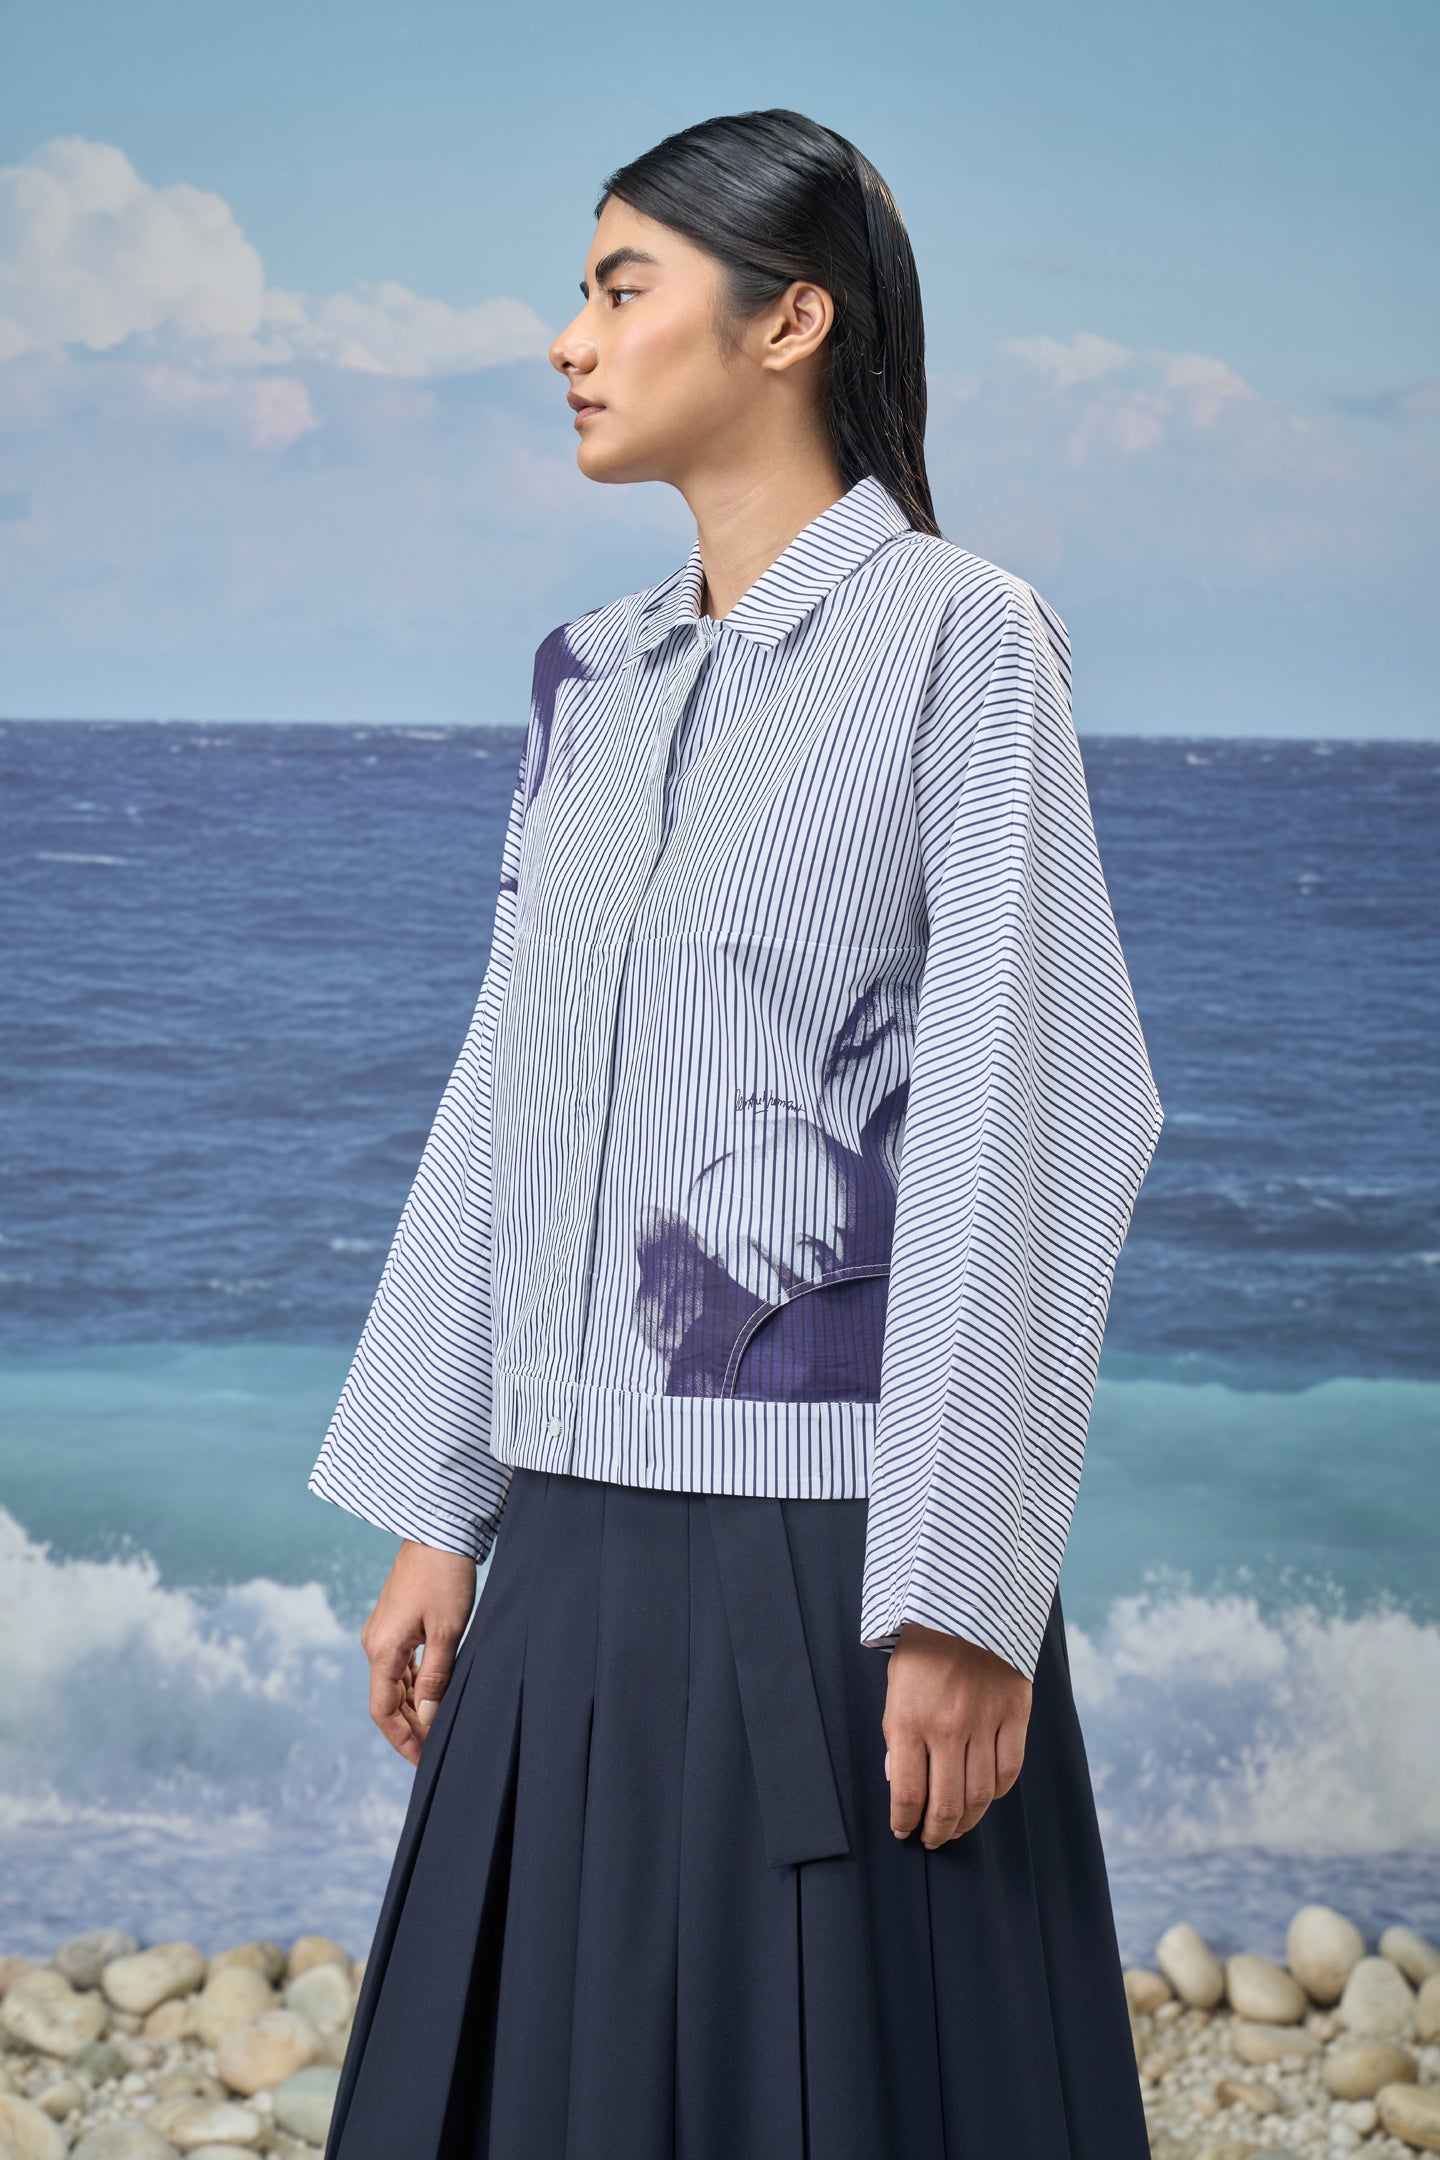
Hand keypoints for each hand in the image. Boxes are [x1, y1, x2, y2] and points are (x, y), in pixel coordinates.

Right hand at [360, 1539, 476, 1765]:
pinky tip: (432, 1695)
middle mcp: (375, 1644)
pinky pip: (401, 1665)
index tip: (423, 1760)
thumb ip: (435, 1677)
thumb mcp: (446, 1631)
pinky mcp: (395, 1622)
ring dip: (412, 1708)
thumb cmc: (444, 1576)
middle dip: (409, 1728)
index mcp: (382, 1650)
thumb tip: (426, 1717)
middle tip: (434, 1751)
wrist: (437, 1530)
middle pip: (387, 1700)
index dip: (402, 1739)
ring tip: (436, 1729)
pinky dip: (414, 1685)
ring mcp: (383, 1632)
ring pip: (394, 1683)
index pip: (384, 1711)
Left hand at [882, 1621, 1031, 1847]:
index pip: (908, 1793)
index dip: (905, 1822)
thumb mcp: (895, 1686)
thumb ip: (895, 1736)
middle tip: (932, 1839)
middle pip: (945, 1804)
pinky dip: (998, 1792)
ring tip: (957, 1826)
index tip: (904, 1832)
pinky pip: (1010, 1770)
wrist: (966, 1601)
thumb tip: (898, 1782)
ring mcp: (984, 1722)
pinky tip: (986, 1796)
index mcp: (908, 1719)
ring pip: (980, 1795)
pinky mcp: (1015, 1713)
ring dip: (967, 1820)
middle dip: (936, 1832)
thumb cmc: (923, 1645)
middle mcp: (947, 1727)